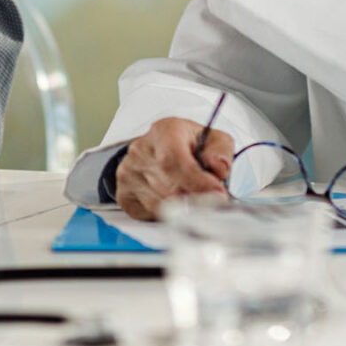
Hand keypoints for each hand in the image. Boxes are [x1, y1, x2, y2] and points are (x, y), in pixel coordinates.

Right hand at [115, 117, 236, 222]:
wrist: (159, 151)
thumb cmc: (189, 145)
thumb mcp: (212, 139)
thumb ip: (221, 151)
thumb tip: (218, 169)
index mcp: (164, 131)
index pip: (172, 159)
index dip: (197, 181)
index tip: (218, 193)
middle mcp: (140, 150)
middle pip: (170, 187)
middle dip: (196, 198)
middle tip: (213, 201)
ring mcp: (128, 173)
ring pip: (161, 205)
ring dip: (184, 207)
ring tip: (195, 198)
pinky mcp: (124, 194)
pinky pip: (150, 214)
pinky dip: (168, 214)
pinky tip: (175, 200)